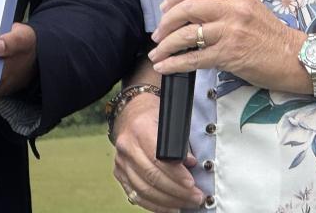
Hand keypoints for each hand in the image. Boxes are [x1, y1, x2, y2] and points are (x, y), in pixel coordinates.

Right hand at [112, 92, 201, 211]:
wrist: (130, 113)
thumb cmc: (152, 116)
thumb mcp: (168, 120)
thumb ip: (179, 142)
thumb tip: (190, 163)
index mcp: (140, 129)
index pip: (158, 158)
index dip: (175, 174)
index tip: (191, 183)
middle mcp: (127, 146)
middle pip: (151, 177)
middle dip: (177, 191)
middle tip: (196, 197)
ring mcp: (121, 161)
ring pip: (144, 189)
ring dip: (168, 201)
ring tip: (187, 203)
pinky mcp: (119, 173)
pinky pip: (136, 195)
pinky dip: (154, 205)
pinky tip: (170, 207)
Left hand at [148, 0, 304, 91]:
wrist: (297, 58)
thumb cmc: (274, 38)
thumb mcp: (251, 11)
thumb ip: (226, 7)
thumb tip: (195, 13)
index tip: (165, 6)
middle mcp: (233, 10)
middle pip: (188, 6)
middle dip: (166, 20)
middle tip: (158, 32)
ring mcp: (231, 32)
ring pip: (187, 33)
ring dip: (166, 44)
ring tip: (157, 52)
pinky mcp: (230, 54)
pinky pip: (194, 58)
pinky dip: (175, 62)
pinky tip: (165, 66)